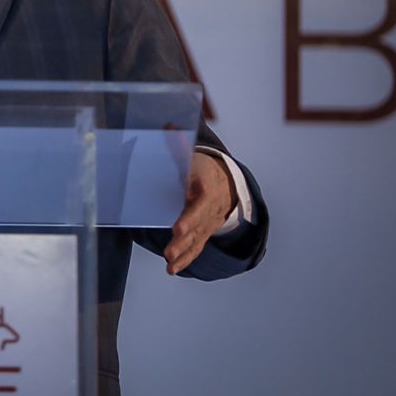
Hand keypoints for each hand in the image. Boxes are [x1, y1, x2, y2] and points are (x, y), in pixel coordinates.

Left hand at [163, 152, 235, 274]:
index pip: (200, 195)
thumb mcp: (193, 154)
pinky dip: (185, 259)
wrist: (227, 184)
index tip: (180, 221)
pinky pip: (196, 248)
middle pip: (198, 220)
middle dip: (186, 232)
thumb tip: (168, 126)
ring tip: (169, 263)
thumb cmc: (201, 167)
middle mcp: (209, 207)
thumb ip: (179, 144)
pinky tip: (172, 269)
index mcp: (206, 185)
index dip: (192, 207)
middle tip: (173, 242)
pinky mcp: (204, 232)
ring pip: (197, 238)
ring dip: (183, 251)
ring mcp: (208, 222)